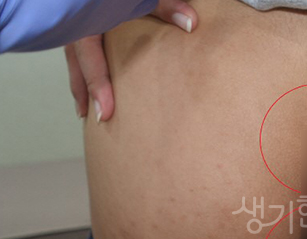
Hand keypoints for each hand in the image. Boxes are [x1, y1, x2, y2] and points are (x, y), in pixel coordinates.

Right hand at [64, 0, 197, 122]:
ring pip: (73, 56)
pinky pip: (76, 46)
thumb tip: (192, 24)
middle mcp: (77, 21)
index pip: (90, 59)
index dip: (97, 88)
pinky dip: (82, 64)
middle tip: (95, 118)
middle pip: (77, 64)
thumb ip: (164, 4)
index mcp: (88, 18)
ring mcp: (75, 20)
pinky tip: (89, 75)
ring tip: (86, 105)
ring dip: (81, 81)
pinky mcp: (80, 17)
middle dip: (85, 92)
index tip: (104, 114)